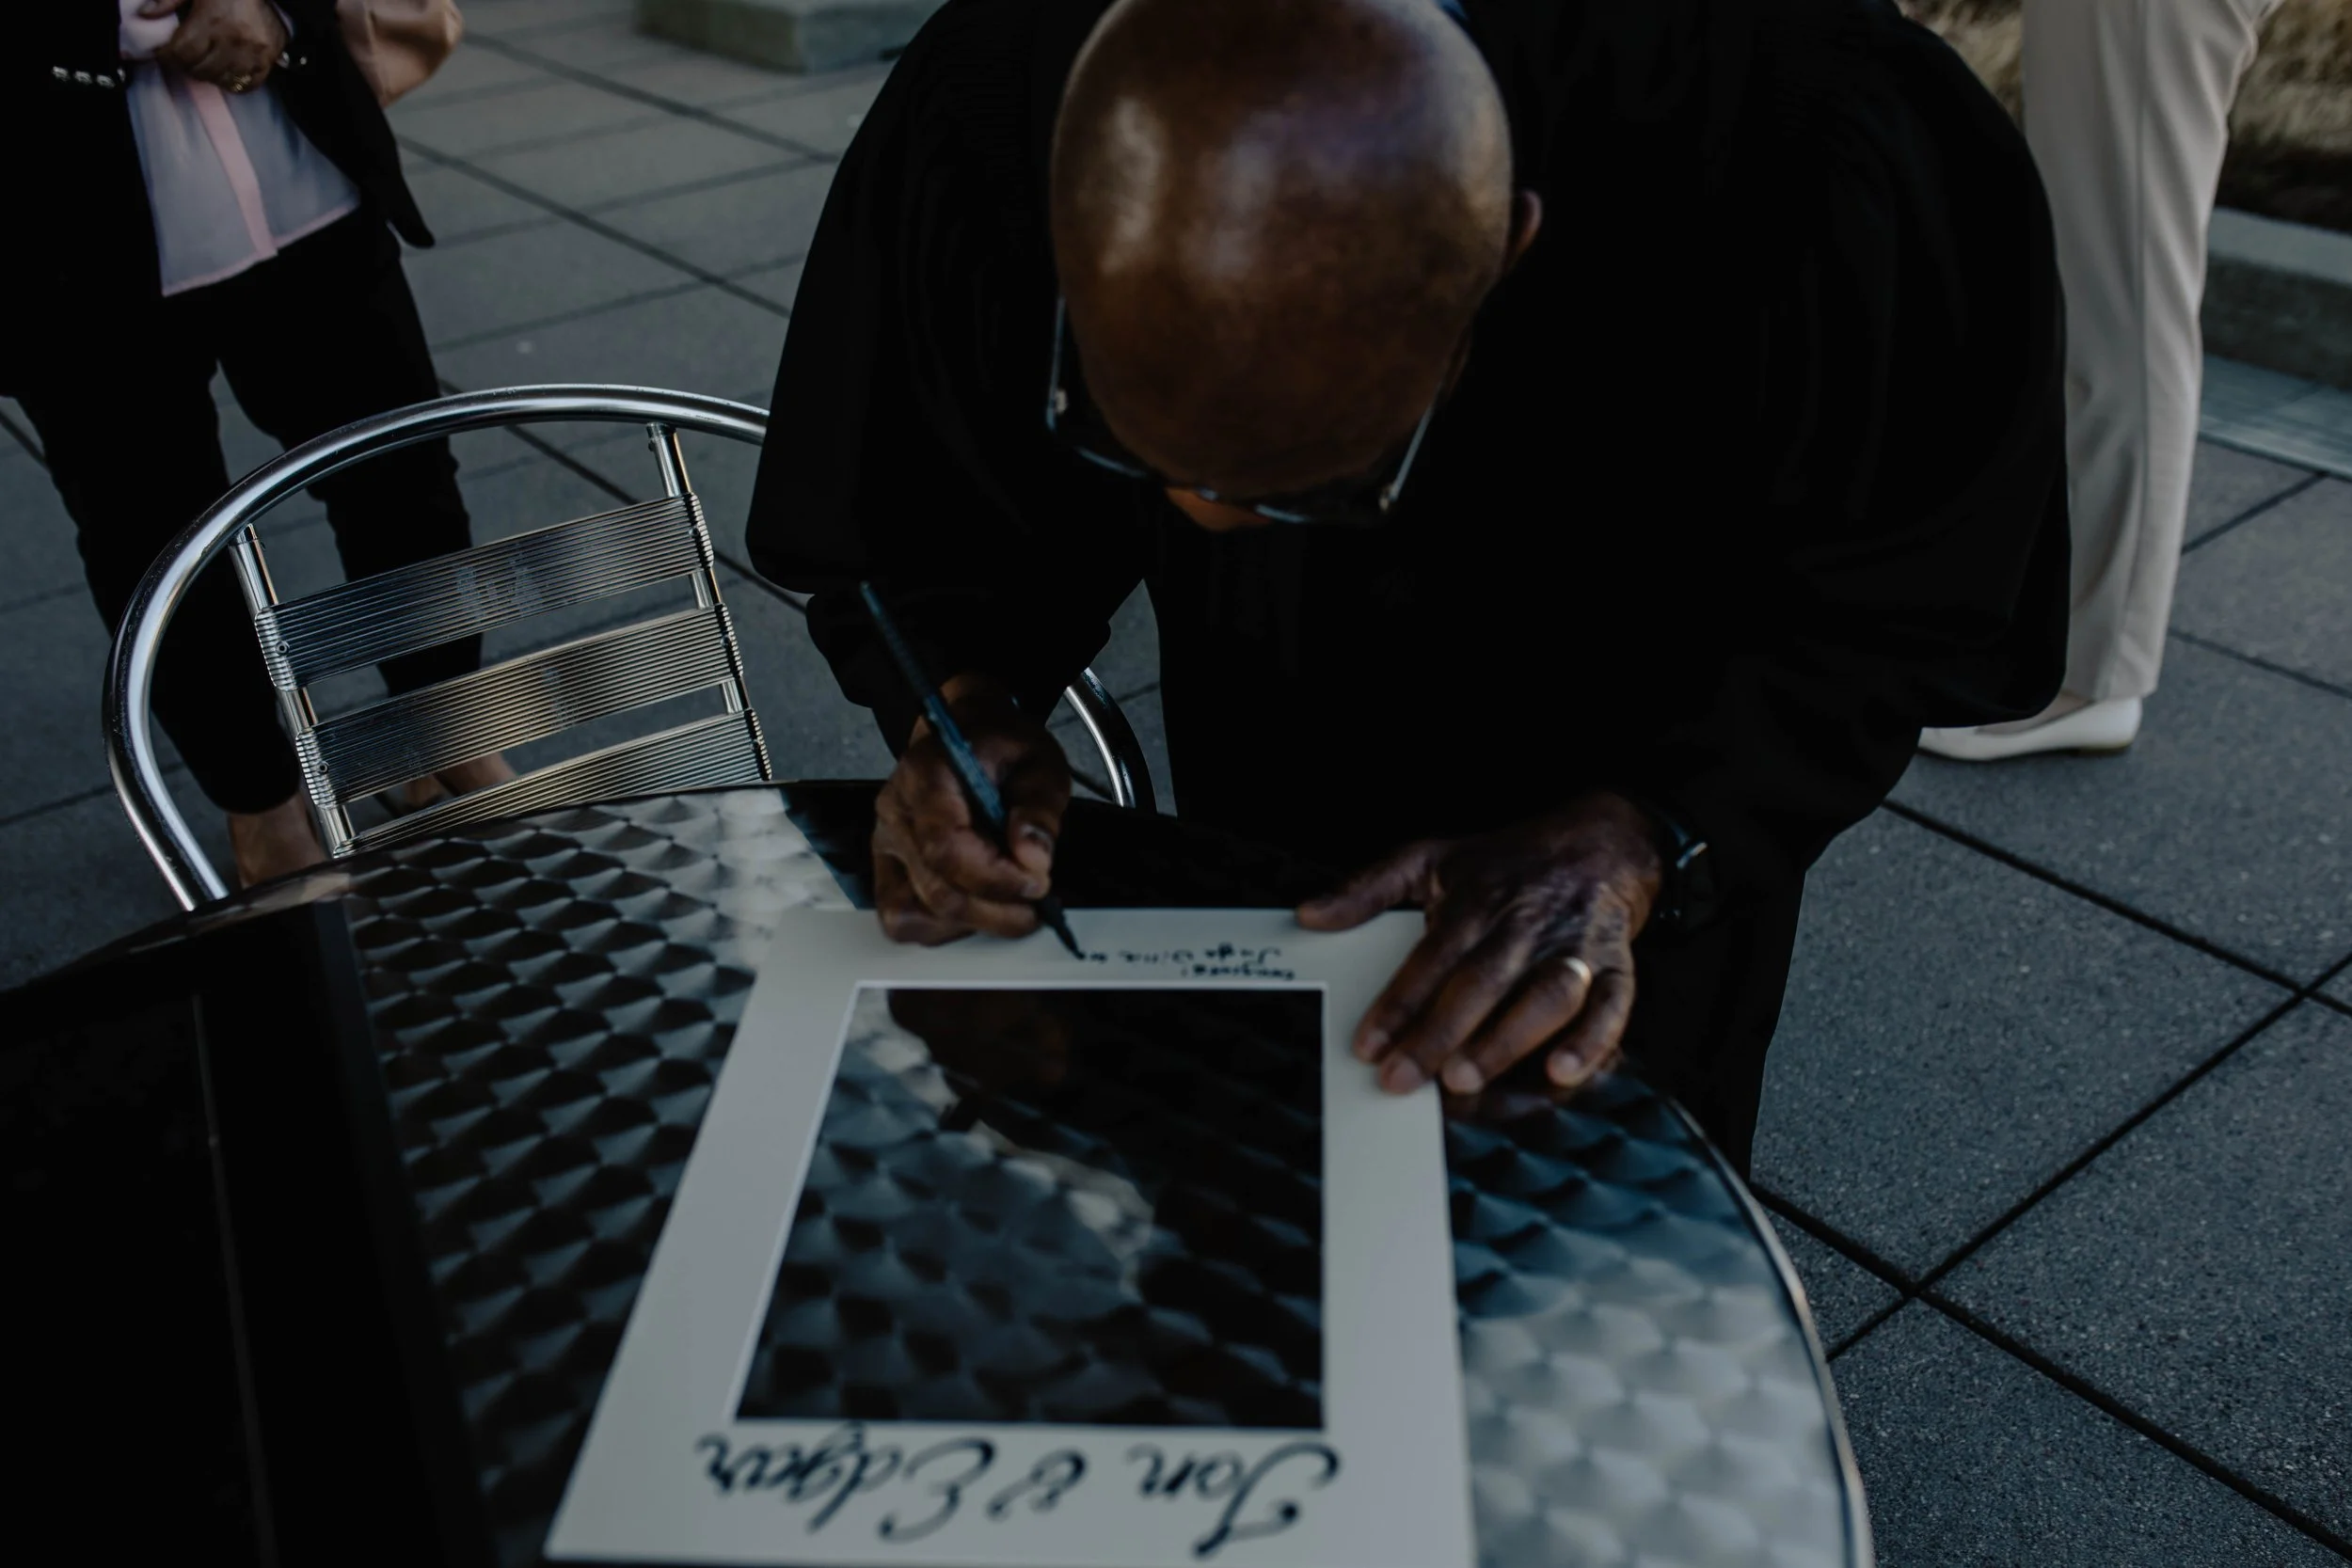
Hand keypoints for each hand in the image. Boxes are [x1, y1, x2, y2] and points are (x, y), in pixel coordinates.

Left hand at [145, 0, 287, 92]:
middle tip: (183, 58)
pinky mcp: (268, 60)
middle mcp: (234, 40)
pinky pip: (248, 85)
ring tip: (204, 64)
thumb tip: (145, 14)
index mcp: (212, 20)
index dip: (167, 56)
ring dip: (208, 75)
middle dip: (186, 66)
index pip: (182, 53)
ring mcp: (253, 53)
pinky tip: (225, 72)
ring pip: (222, 80)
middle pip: (200, 70)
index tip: (164, 53)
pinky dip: (233, 83)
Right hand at [872, 674, 1071, 944]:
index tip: (1037, 883)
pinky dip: (946, 927)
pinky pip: (905, 920)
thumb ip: (1040, 808)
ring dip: (974, 923)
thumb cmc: (1002, 748)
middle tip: (1037, 899)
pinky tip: (978, 904)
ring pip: (918, 916)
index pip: (946, 847)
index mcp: (927, 774)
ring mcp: (887, 844)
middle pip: (936, 892)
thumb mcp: (1040, 762)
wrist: (970, 735)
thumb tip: (1033, 860)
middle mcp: (896, 812)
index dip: (995, 879)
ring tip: (1009, 900)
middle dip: (997, 911)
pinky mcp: (888, 869)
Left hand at [1296, 793, 1664, 1098]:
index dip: (1398, 1005)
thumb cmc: (1504, 863)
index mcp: (1475, 902)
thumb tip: (1308, 916)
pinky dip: (1592, 1039)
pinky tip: (1561, 1071)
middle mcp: (1522, 926)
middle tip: (1403, 1079)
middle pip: (1480, 982)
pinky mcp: (1615, 967)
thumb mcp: (1430, 858)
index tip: (1367, 1047)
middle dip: (1439, 1034)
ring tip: (1466, 1077)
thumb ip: (1367, 890)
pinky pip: (1611, 1006)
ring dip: (1507, 1038)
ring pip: (1544, 995)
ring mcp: (1573, 947)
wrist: (1598, 843)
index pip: (1430, 959)